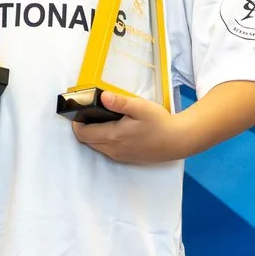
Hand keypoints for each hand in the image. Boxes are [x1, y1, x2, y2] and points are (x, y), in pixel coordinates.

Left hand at [69, 90, 191, 163]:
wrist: (178, 141)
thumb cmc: (160, 123)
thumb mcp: (140, 107)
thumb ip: (120, 102)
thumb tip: (102, 97)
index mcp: (113, 136)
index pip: (83, 133)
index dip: (76, 122)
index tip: (79, 111)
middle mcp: (113, 149)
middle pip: (87, 141)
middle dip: (83, 128)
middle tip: (88, 113)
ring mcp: (119, 156)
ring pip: (96, 146)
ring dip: (93, 135)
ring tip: (100, 119)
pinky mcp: (126, 159)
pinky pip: (107, 151)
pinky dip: (103, 141)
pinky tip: (113, 130)